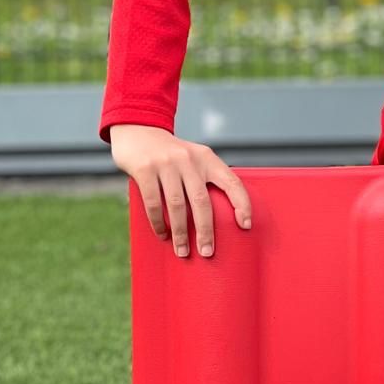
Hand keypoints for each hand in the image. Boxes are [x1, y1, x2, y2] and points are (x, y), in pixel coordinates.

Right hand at [109, 124, 251, 257]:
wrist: (138, 130)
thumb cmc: (170, 154)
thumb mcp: (192, 158)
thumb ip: (204, 179)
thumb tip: (217, 218)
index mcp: (207, 158)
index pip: (232, 182)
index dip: (242, 204)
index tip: (245, 226)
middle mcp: (189, 160)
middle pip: (202, 201)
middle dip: (206, 231)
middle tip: (208, 253)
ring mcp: (166, 164)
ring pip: (177, 206)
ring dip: (180, 233)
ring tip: (183, 251)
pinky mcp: (145, 169)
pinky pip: (154, 203)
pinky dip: (159, 223)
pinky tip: (163, 235)